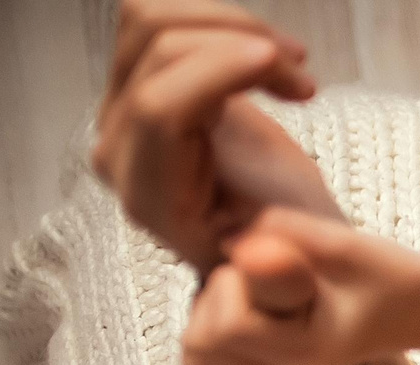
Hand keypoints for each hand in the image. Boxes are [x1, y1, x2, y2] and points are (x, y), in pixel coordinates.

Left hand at [91, 0, 324, 268]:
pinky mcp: (137, 79)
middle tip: (301, 70)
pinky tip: (266, 54)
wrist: (280, 243)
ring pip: (150, 20)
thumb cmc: (293, 258)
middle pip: (155, 51)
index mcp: (151, 200)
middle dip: (237, 42)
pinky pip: (159, 17)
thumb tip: (277, 263)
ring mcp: (120, 110)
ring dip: (231, 23)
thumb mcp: (295, 282)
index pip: (159, 110)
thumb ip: (280, 283)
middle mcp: (119, 149)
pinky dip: (219, 20)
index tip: (284, 62)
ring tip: (290, 60)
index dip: (218, 71)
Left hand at [181, 208, 419, 364]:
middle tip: (265, 278)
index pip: (226, 326)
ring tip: (261, 290)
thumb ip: (284, 233)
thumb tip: (224, 239)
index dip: (236, 283)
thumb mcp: (347, 245)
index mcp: (304, 354)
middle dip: (219, 297)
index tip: (275, 264)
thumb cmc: (397, 279)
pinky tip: (256, 301)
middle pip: (200, 343)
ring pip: (199, 352)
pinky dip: (220, 322)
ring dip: (215, 309)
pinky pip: (214, 352)